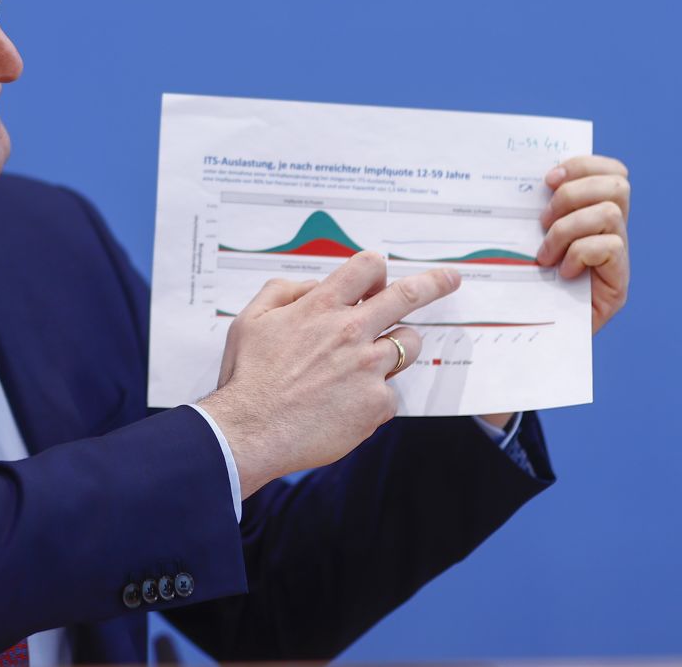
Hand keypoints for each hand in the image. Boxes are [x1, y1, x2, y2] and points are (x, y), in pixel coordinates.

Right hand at [199, 252, 459, 496]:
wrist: (251, 430)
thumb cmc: (248, 377)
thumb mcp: (250, 319)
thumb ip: (282, 291)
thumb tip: (312, 285)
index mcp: (320, 307)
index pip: (367, 267)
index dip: (376, 268)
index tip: (382, 276)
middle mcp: (351, 331)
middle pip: (408, 295)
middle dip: (435, 283)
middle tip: (450, 279)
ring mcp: (368, 367)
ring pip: (410, 343)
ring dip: (398, 346)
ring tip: (371, 363)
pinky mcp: (377, 402)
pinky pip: (390, 392)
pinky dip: (373, 397)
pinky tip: (344, 406)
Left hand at [536, 154, 630, 334]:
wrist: (535, 332)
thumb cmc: (524, 281)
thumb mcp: (524, 239)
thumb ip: (531, 212)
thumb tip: (510, 182)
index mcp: (593, 212)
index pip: (611, 170)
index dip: (582, 165)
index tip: (547, 179)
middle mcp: (613, 230)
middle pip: (617, 184)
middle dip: (573, 195)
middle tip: (542, 220)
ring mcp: (619, 255)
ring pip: (609, 212)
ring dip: (567, 229)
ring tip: (545, 253)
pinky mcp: (619, 280)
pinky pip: (609, 246)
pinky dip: (579, 254)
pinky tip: (563, 272)